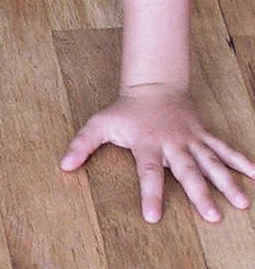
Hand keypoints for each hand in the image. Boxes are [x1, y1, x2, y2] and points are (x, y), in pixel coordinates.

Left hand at [60, 84, 254, 222]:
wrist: (152, 85)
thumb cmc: (124, 110)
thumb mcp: (99, 124)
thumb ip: (82, 144)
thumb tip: (64, 164)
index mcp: (147, 144)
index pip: (148, 172)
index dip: (150, 193)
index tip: (153, 216)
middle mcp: (172, 144)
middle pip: (187, 171)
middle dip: (199, 193)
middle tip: (212, 215)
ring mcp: (191, 140)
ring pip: (211, 162)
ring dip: (227, 182)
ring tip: (241, 202)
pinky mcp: (204, 136)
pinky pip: (225, 149)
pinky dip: (242, 161)